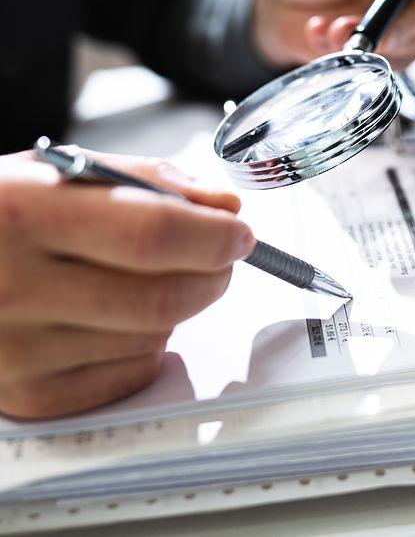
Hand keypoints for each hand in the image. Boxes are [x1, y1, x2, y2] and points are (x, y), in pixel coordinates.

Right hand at [0, 150, 252, 418]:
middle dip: (213, 271)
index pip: (152, 234)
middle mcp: (16, 289)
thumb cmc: (1, 214)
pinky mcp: (31, 395)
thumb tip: (221, 206)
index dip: (213, 234)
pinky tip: (120, 314)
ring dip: (179, 304)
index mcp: (25, 213)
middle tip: (218, 253)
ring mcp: (20, 352)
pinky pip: (132, 372)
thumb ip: (148, 180)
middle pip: (163, 295)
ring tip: (147, 276)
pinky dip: (149, 342)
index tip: (238, 231)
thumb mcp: (60, 173)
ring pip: (156, 335)